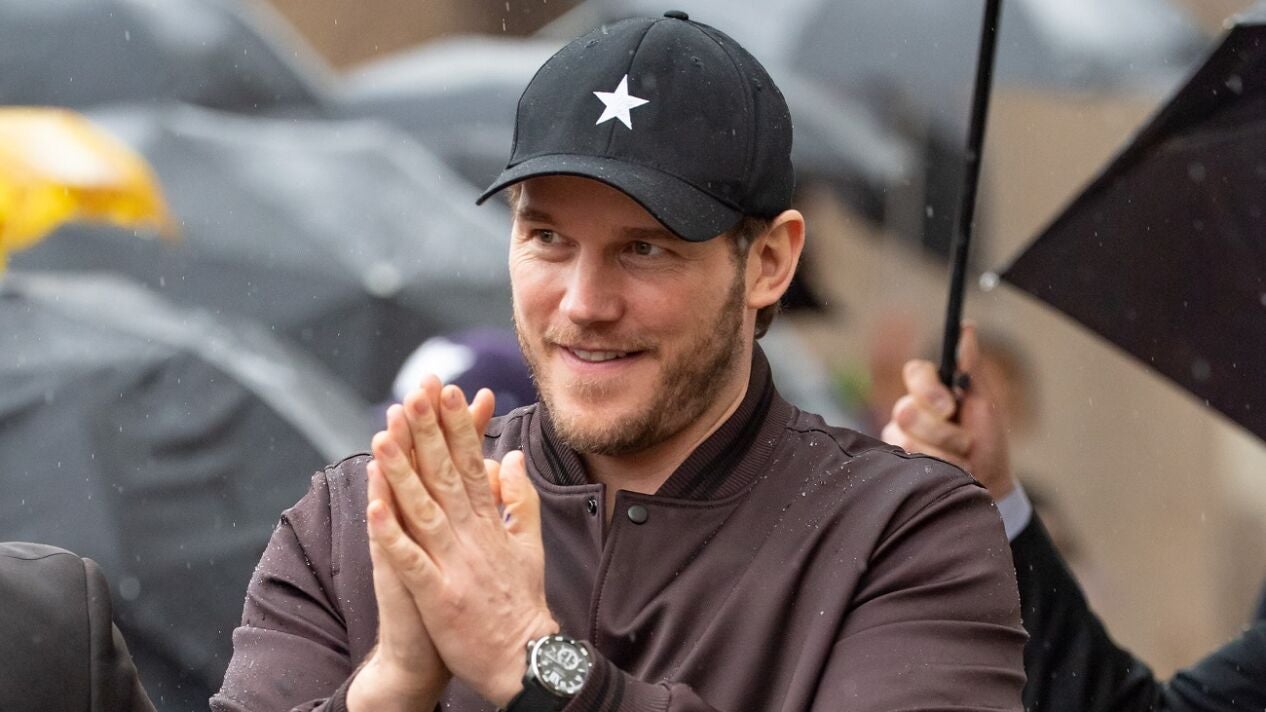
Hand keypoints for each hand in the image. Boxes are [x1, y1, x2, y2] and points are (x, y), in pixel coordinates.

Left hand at [369, 381, 556, 707]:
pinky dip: (392, 534)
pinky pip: (410, 560)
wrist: (523, 660)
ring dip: (402, 473)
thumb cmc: (522, 603)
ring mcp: (455, 565)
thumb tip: (512, 456)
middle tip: (415, 394)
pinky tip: (374, 507)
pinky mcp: (438, 595)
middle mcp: (474, 536)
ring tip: (383, 436)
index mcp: (492, 523)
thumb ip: (521, 498)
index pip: (472, 464)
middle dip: (429, 433)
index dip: (459, 426)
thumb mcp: (530, 544)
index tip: (448, 391)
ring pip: (423, 509)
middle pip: (446, 476)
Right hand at [881, 323, 1015, 499]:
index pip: (914, 372)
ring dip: (944, 455)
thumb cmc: (988, 443)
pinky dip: (934, 468)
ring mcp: (899, 435)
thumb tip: (967, 327)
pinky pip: (904, 460)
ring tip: (961, 462)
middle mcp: (910, 409)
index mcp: (932, 389)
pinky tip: (946, 472)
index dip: (928, 389)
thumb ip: (971, 368)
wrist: (988, 485)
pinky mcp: (894, 460)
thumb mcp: (986, 404)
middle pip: (906, 409)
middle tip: (966, 443)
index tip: (950, 407)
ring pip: (906, 438)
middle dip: (942, 433)